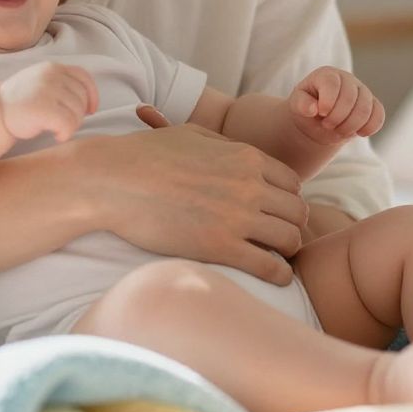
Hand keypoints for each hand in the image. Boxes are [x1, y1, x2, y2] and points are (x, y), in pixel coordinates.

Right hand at [0, 62, 98, 141]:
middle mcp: (52, 76)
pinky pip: (68, 125)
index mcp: (52, 67)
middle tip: (63, 124)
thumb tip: (88, 102)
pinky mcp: (44, 109)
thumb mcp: (40, 81)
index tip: (91, 110)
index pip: (83, 77)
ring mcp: (47, 91)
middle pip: (82, 98)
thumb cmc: (20, 101)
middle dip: (78, 115)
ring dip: (71, 126)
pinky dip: (65, 134)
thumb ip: (61, 83)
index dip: (92, 95)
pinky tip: (56, 136)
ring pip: (77, 113)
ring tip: (56, 129)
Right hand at [86, 112, 309, 285]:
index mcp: (246, 157)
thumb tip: (240, 156)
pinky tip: (271, 276)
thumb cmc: (147, 156)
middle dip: (289, 225)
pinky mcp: (221, 247)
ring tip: (271, 257)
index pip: (293, 184)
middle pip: (297, 213)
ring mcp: (238, 216)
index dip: (286, 200)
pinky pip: (271, 268)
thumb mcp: (193, 135)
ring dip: (285, 251)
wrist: (115, 180)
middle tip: (274, 239)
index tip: (273, 214)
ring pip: (290, 240)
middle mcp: (250, 185)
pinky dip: (278, 275)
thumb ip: (225, 146)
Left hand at [289, 67, 384, 146]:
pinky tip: (358, 133)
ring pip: (366, 109)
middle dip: (337, 117)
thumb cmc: (306, 108)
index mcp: (327, 75)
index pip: (332, 83)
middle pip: (350, 98)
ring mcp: (362, 91)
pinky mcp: (373, 105)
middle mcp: (347, 79)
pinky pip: (379, 115)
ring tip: (338, 130)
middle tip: (327, 124)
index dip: (328, 100)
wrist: (319, 121)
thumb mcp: (297, 105)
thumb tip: (313, 108)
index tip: (320, 113)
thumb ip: (301, 104)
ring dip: (351, 125)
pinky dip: (369, 127)